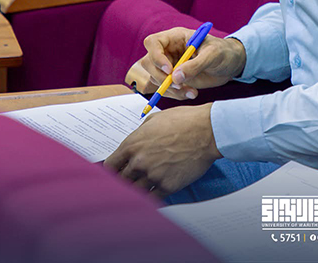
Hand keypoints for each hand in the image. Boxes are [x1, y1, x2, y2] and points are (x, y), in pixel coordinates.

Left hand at [104, 103, 221, 195]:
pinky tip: (156, 191)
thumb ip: (140, 134)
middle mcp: (139, 162)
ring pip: (136, 191)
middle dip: (125, 180)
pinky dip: (153, 195)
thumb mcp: (154, 120)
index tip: (116, 173)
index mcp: (132, 145)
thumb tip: (136, 144)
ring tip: (144, 185)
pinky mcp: (168, 186)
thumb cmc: (184, 121)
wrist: (207, 131)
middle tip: (130, 180)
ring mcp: (153, 176)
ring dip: (139, 188)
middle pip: (121, 181)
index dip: (111, 171)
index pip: (110, 166)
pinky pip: (153, 197)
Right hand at [126, 27, 246, 100]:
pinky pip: (166, 89)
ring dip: (170, 90)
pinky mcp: (175, 79)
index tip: (169, 70)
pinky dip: (176, 95)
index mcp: (175, 37)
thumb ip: (195, 65)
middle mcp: (169, 51)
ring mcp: (170, 65)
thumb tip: (175, 78)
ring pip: (155, 79)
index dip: (156, 56)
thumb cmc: (223, 52)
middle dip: (161, 78)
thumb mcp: (213, 55)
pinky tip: (192, 93)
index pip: (153, 42)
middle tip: (178, 86)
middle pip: (149, 63)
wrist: (231, 64)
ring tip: (191, 92)